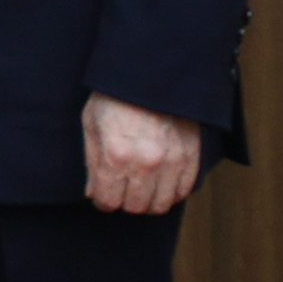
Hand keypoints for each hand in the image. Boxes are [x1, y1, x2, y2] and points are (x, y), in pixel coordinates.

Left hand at [82, 93, 203, 214]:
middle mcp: (145, 162)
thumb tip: (94, 193)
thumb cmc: (114, 97)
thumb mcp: (91, 125)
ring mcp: (171, 160)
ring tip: (142, 185)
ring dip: (149, 199)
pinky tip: (161, 179)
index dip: (103, 199)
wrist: (149, 75)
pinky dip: (171, 191)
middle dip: (125, 200)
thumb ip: (92, 163)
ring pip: (160, 204)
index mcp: (116, 155)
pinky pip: (183, 191)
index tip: (104, 193)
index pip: (108, 201)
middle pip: (135, 206)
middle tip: (122, 187)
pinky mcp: (191, 155)